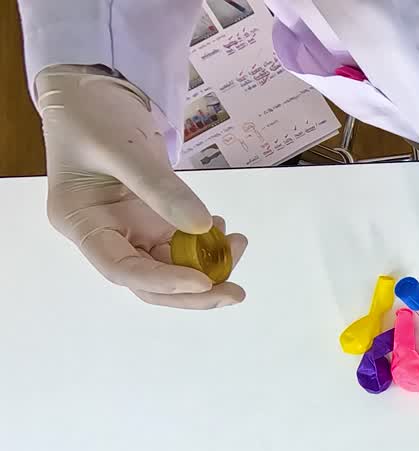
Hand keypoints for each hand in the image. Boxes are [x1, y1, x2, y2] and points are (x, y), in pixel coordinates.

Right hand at [36, 65, 246, 308]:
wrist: (91, 92)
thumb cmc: (93, 115)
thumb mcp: (126, 148)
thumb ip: (161, 188)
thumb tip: (203, 227)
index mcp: (81, 222)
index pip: (120, 268)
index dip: (163, 282)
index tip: (203, 282)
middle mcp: (103, 235)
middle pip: (148, 281)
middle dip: (193, 291)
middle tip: (236, 290)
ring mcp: (128, 229)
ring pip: (169, 267)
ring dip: (206, 266)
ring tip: (238, 243)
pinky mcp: (150, 220)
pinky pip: (180, 245)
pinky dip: (205, 244)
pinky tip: (224, 229)